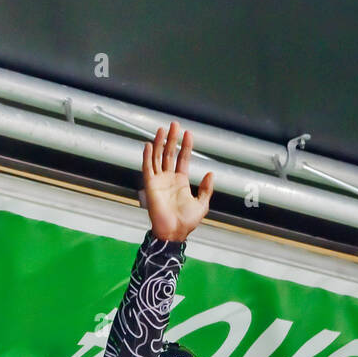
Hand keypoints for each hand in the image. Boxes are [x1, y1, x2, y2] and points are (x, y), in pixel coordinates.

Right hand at [141, 122, 213, 241]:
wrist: (174, 232)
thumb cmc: (186, 221)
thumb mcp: (202, 204)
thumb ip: (206, 189)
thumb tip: (210, 174)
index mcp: (180, 181)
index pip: (182, 158)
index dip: (185, 146)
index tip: (188, 134)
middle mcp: (169, 178)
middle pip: (169, 153)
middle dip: (172, 139)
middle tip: (174, 124)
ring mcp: (159, 180)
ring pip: (158, 157)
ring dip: (160, 143)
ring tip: (163, 129)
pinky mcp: (150, 185)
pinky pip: (148, 168)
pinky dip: (147, 156)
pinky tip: (149, 145)